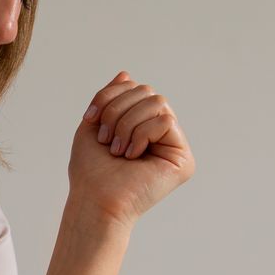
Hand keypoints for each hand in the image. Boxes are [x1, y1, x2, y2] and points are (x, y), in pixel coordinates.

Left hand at [71, 71, 194, 225]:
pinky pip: (166, 122)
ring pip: (158, 103)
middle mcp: (162, 135)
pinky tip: (132, 156)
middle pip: (148, 91)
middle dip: (118, 110)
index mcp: (142, 126)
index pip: (135, 88)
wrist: (94, 200)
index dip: (110, 96)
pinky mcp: (183, 160)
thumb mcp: (94, 124)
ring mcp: (174, 147)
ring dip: (128, 124)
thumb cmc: (91, 170)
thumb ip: (110, 99)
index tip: (90, 118)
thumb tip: (126, 74)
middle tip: (106, 139)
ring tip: (118, 149)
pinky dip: (142, 135)